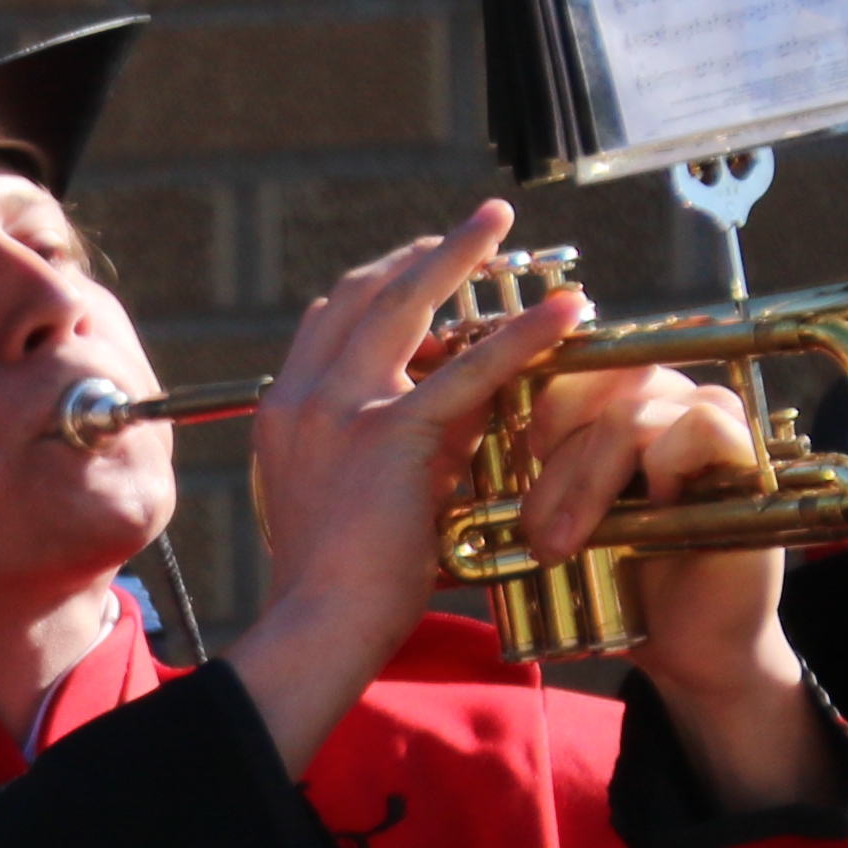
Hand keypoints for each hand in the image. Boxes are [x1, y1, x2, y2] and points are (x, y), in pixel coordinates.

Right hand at [226, 198, 588, 772]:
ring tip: (500, 225)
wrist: (317, 622)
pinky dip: (521, 334)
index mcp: (284, 412)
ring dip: (457, 255)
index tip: (423, 266)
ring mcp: (339, 409)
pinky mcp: (391, 433)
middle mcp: (302, 397)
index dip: (381, 283)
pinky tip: (563, 312)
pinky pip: (468, 369)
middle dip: (420, 253)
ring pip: (403, 305)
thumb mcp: (346, 496)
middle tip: (474, 228)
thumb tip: (451, 419)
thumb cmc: (332, 583)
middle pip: (361, 294)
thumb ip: (386, 445)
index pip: (329, 320)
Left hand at [526, 359, 830, 816]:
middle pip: (596, 381)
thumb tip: (449, 439)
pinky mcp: (744, 453)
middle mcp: (667, 399)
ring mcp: (709, 421)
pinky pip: (695, 427)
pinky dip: (658, 471)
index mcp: (618, 404)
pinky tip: (645, 517)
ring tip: (563, 543)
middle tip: (532, 528)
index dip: (529, 409)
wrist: (681, 642)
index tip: (509, 470)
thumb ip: (523, 473)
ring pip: (631, 411)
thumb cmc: (613, 579)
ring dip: (586, 479)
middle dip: (551, 459)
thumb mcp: (555, 518)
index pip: (569, 367)